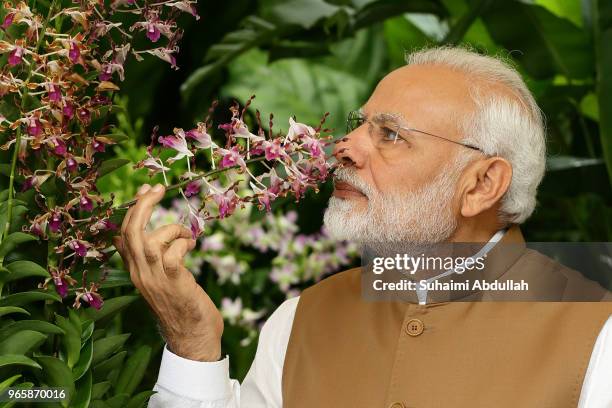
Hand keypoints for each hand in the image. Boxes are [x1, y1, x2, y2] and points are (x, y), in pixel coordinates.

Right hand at [113, 183, 222, 361]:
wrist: (192, 338)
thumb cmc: (180, 304)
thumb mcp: (157, 278)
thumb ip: (144, 259)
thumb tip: (126, 237)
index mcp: (135, 270)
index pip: (123, 233)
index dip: (133, 208)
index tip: (147, 190)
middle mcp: (141, 273)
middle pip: (131, 232)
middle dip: (143, 204)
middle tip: (159, 188)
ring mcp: (156, 279)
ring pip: (149, 240)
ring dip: (171, 228)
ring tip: (187, 234)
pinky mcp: (175, 283)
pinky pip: (173, 255)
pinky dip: (183, 243)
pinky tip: (193, 244)